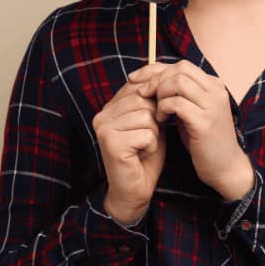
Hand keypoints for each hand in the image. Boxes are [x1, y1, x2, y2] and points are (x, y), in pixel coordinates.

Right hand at [91, 68, 166, 224]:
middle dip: (155, 120)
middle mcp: (102, 115)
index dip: (154, 103)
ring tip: (143, 147)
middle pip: (144, 100)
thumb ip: (151, 102)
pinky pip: (146, 134)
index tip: (153, 122)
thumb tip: (162, 75)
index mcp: (109, 107)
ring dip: (153, 134)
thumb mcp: (150, 122)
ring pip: (147, 116)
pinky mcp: (111, 143)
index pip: (138, 87)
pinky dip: (151, 146)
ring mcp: (104, 128)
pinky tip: (141, 155)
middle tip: (146, 139)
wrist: (134, 190)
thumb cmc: (144, 156)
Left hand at [129, 61, 253, 200]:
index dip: (155, 70)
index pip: (181, 65)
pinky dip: (163, 108)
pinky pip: (177, 103)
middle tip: (142, 94)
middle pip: (179, 69)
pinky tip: (160, 120)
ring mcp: (212, 105)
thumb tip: (152, 79)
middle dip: (155, 80)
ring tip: (155, 109)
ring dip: (160, 93)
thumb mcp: (193, 111)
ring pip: (178, 82)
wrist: (226, 167)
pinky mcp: (205, 122)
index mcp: (214, 85)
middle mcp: (216, 91)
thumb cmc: (205, 141)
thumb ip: (180, 95)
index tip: (136, 80)